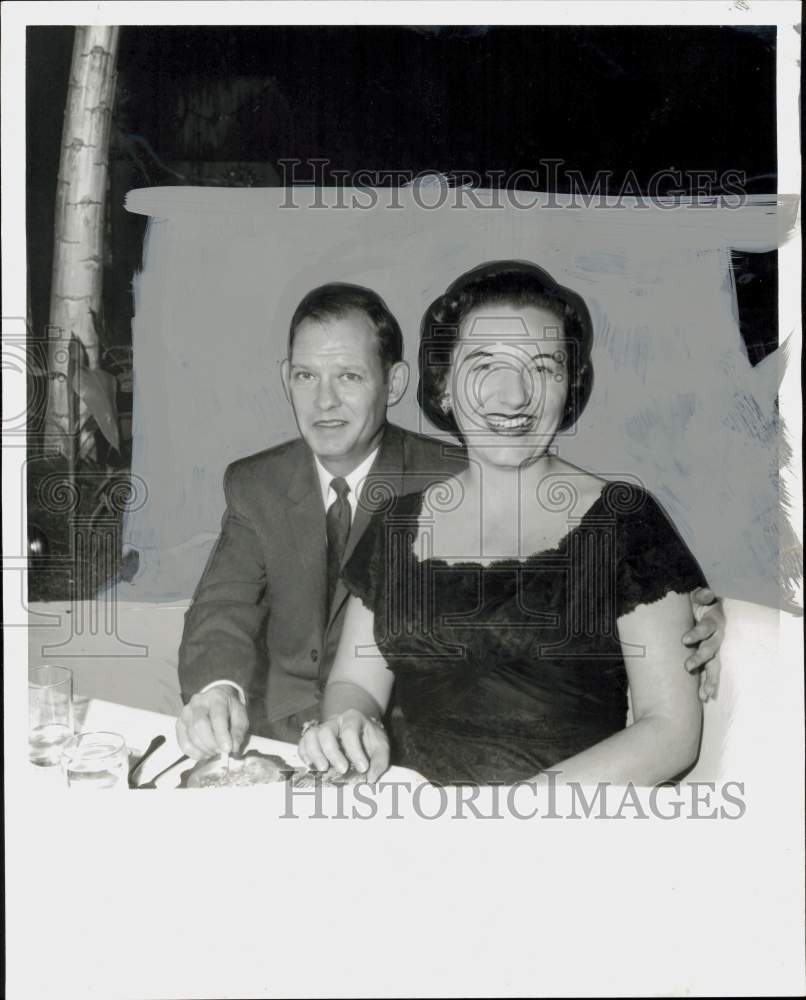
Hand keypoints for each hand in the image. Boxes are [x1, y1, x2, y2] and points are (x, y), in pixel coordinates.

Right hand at [176, 687, 248, 759]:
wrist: (217, 699)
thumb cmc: (229, 709)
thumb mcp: (241, 716)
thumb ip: (238, 732)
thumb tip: (234, 748)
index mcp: (216, 698)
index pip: (217, 717)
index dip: (221, 735)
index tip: (227, 749)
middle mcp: (198, 702)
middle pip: (200, 725)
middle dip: (212, 743)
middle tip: (221, 751)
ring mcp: (186, 713)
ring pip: (191, 736)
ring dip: (204, 750)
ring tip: (215, 751)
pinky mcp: (179, 724)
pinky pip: (183, 743)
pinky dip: (194, 753)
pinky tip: (204, 753)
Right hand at [298, 709, 389, 782]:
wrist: (359, 728)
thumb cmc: (369, 738)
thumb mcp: (381, 745)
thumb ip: (380, 761)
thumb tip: (370, 777)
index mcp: (353, 718)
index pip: (350, 732)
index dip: (355, 751)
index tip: (363, 768)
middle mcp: (334, 721)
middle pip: (326, 732)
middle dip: (333, 753)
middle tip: (342, 770)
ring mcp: (321, 728)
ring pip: (311, 736)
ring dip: (315, 754)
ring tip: (323, 769)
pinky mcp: (313, 738)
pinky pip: (303, 743)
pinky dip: (304, 755)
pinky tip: (312, 766)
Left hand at [683, 587, 725, 701]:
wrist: (704, 609)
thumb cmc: (698, 603)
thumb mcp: (699, 597)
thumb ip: (701, 595)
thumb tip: (707, 594)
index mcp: (713, 621)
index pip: (706, 628)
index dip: (697, 633)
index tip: (684, 640)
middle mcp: (716, 637)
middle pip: (711, 649)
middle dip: (700, 658)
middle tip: (687, 667)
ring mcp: (715, 650)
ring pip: (715, 665)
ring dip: (710, 679)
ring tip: (704, 694)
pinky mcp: (711, 659)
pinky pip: (711, 673)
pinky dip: (708, 684)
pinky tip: (705, 697)